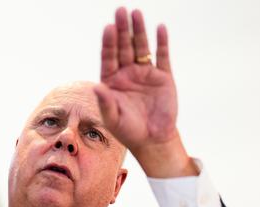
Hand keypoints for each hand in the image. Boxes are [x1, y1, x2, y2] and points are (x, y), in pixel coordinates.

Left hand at [94, 7, 196, 177]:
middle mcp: (127, 74)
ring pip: (141, 47)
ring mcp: (145, 74)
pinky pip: (162, 56)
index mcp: (112, 82)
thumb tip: (96, 87)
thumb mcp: (113, 119)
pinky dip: (161, 43)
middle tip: (120, 11)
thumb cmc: (129, 131)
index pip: (109, 57)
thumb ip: (105, 103)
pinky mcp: (163, 77)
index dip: (109, 43)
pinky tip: (160, 28)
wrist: (153, 140)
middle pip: (124, 47)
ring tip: (136, 13)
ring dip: (139, 30)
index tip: (108, 28)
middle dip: (122, 29)